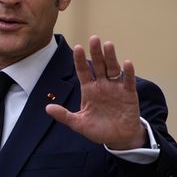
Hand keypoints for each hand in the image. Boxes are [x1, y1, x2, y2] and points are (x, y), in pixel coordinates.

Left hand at [45, 35, 145, 149]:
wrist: (118, 138)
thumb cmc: (98, 129)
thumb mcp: (78, 123)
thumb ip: (64, 115)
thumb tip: (47, 108)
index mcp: (89, 89)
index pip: (83, 71)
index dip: (80, 60)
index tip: (77, 47)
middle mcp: (102, 85)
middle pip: (99, 65)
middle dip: (96, 52)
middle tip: (94, 38)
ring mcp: (116, 88)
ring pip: (113, 69)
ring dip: (111, 57)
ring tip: (108, 45)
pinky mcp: (129, 94)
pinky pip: (128, 81)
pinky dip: (128, 72)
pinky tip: (127, 63)